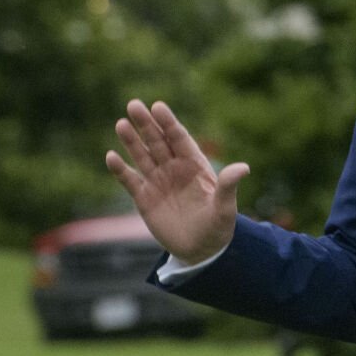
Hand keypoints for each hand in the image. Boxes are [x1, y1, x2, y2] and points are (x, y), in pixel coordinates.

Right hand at [105, 99, 247, 264]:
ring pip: (142, 156)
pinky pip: (130, 180)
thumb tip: (244, 168)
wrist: (201, 250)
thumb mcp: (225, 208)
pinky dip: (120, 169)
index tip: (158, 106)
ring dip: (131, 141)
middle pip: (158, 141)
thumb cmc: (218, 227)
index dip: (169, 123)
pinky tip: (111, 157)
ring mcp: (158, 181)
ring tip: (121, 124)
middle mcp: (174, 168)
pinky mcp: (144, 198)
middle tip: (134, 105)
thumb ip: (228, 186)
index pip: (179, 138)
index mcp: (194, 165)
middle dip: (146, 124)